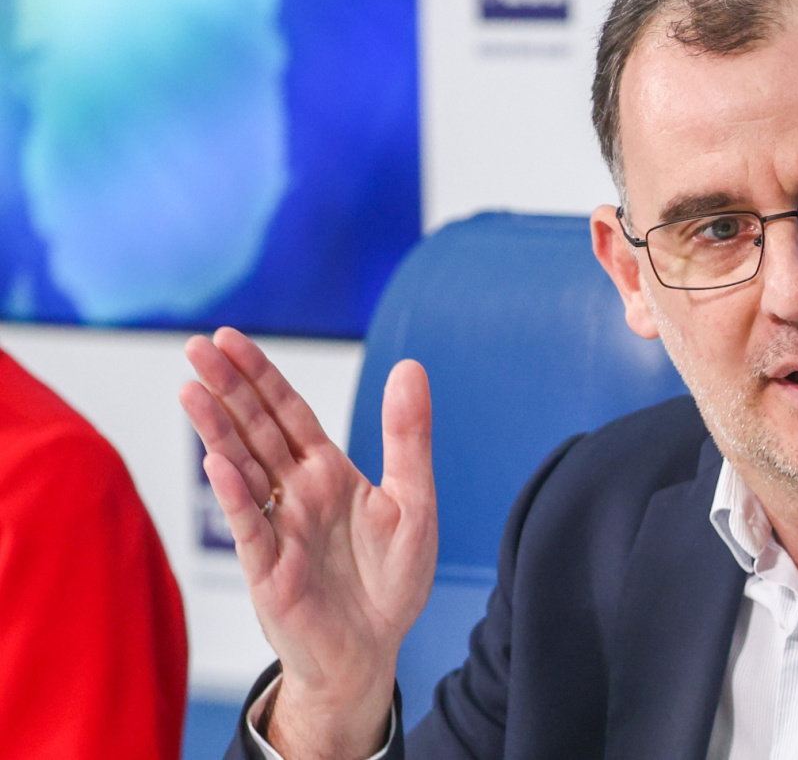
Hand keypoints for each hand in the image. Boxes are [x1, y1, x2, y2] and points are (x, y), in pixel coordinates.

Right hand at [180, 328, 436, 758]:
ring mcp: (278, 528)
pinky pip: (251, 528)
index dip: (261, 375)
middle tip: (196, 347)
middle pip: (256, 430)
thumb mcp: (414, 501)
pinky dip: (235, 497)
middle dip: (229, 389)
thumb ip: (408, 437)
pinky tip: (219, 464)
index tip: (230, 338)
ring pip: (242, 470)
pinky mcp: (270, 570)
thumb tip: (410, 365)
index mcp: (327, 472)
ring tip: (190, 391)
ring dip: (217, 431)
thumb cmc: (391, 580)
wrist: (373, 652)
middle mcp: (296, 492)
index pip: (288, 412)